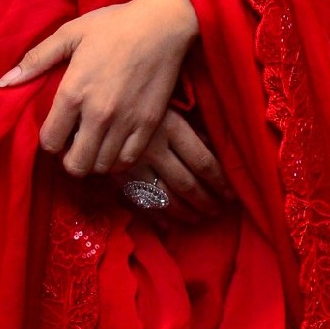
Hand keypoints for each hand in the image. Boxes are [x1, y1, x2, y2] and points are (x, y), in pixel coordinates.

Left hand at [0, 0, 198, 175]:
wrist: (161, 24)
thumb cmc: (113, 25)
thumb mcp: (70, 33)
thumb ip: (36, 59)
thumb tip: (4, 82)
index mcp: (73, 92)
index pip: (50, 141)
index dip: (49, 139)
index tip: (57, 129)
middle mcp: (98, 114)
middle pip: (75, 164)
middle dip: (69, 157)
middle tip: (74, 142)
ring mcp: (125, 122)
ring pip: (101, 166)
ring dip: (93, 159)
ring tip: (94, 143)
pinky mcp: (149, 125)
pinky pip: (127, 161)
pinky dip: (117, 160)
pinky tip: (114, 144)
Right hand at [113, 107, 234, 221]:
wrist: (99, 109)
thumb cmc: (142, 105)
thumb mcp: (171, 108)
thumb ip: (194, 131)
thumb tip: (216, 154)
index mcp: (171, 127)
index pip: (202, 161)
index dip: (219, 180)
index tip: (230, 193)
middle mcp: (154, 148)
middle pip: (186, 183)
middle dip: (205, 200)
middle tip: (217, 210)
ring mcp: (134, 165)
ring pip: (165, 197)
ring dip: (185, 212)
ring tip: (198, 217)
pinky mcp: (118, 177)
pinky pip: (141, 203)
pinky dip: (157, 216)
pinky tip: (170, 223)